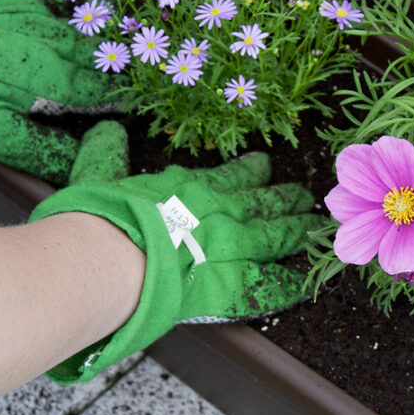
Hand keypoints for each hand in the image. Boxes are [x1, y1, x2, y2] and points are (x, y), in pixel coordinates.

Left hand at [0, 0, 122, 183]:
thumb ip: (41, 148)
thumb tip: (79, 162)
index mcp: (53, 78)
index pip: (100, 93)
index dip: (115, 105)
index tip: (126, 112)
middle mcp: (52, 44)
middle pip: (94, 62)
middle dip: (106, 77)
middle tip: (113, 92)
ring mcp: (32, 20)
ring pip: (75, 37)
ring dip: (87, 53)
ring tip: (92, 67)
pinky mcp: (11, 6)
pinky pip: (49, 17)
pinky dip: (59, 31)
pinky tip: (54, 39)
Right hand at [30, 149, 331, 382]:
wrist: (110, 258)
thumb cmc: (102, 218)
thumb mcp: (98, 174)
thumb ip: (106, 152)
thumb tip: (105, 128)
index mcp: (192, 188)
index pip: (231, 175)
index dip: (251, 170)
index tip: (264, 166)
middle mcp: (220, 212)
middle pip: (263, 203)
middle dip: (285, 198)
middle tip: (305, 197)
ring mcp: (231, 248)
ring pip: (276, 236)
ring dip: (297, 231)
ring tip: (315, 227)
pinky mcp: (232, 286)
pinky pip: (269, 287)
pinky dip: (289, 286)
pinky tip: (305, 285)